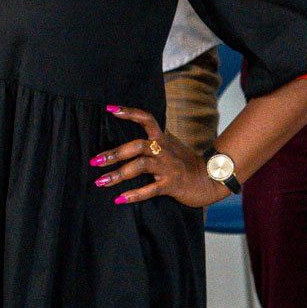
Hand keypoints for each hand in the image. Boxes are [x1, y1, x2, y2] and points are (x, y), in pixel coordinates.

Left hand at [90, 105, 228, 208]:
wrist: (211, 180)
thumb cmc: (186, 164)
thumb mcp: (170, 147)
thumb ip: (153, 142)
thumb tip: (128, 142)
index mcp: (163, 139)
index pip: (147, 119)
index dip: (129, 112)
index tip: (110, 109)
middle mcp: (164, 150)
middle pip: (137, 145)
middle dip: (115, 153)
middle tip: (95, 160)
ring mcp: (168, 167)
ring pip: (140, 166)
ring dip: (119, 174)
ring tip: (101, 182)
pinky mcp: (171, 185)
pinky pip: (150, 189)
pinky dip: (134, 194)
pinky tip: (120, 199)